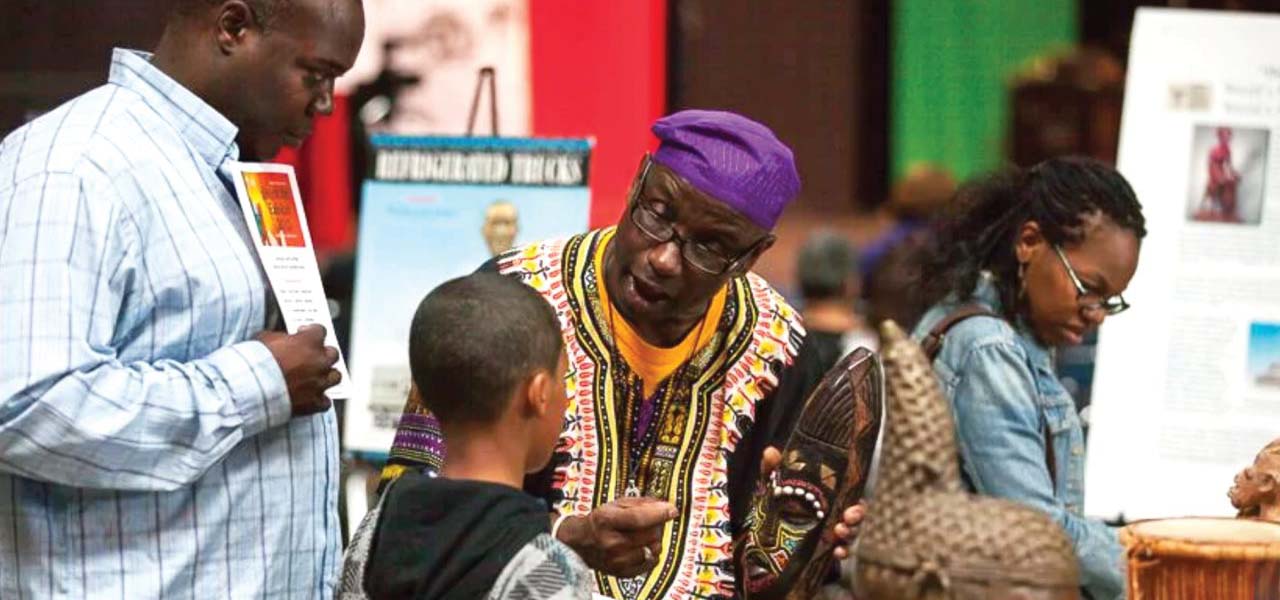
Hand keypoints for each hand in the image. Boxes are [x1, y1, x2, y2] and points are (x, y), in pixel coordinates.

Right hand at [258, 324, 340, 416]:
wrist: (253, 388)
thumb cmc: (257, 362)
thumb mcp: (266, 339)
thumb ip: (280, 338)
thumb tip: (283, 340)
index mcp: (309, 342)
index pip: (320, 331)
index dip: (312, 332)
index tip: (306, 333)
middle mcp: (319, 361)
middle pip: (332, 354)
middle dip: (324, 354)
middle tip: (313, 356)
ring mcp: (319, 382)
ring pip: (335, 377)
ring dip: (327, 376)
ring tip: (318, 377)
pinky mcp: (313, 402)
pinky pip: (325, 402)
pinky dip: (320, 400)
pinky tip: (313, 399)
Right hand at [556, 497, 676, 576]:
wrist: (580, 544)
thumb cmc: (599, 521)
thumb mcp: (615, 504)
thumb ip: (640, 503)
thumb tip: (664, 505)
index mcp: (606, 521)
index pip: (638, 518)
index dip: (658, 513)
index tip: (671, 510)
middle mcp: (611, 543)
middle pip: (649, 534)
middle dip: (657, 525)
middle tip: (653, 520)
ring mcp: (617, 560)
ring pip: (653, 548)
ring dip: (654, 540)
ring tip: (644, 534)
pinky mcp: (623, 572)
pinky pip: (651, 562)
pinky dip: (651, 553)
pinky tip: (642, 546)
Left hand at [761, 445, 865, 560]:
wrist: (769, 531)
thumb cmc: (780, 500)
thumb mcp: (775, 484)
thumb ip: (773, 468)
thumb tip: (770, 451)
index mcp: (830, 496)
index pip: (852, 497)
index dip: (858, 502)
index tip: (854, 505)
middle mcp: (836, 514)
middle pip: (856, 515)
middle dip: (857, 517)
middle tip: (848, 517)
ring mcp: (833, 532)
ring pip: (851, 533)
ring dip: (850, 534)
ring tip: (840, 532)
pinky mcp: (826, 548)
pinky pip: (841, 551)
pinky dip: (843, 552)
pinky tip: (837, 552)